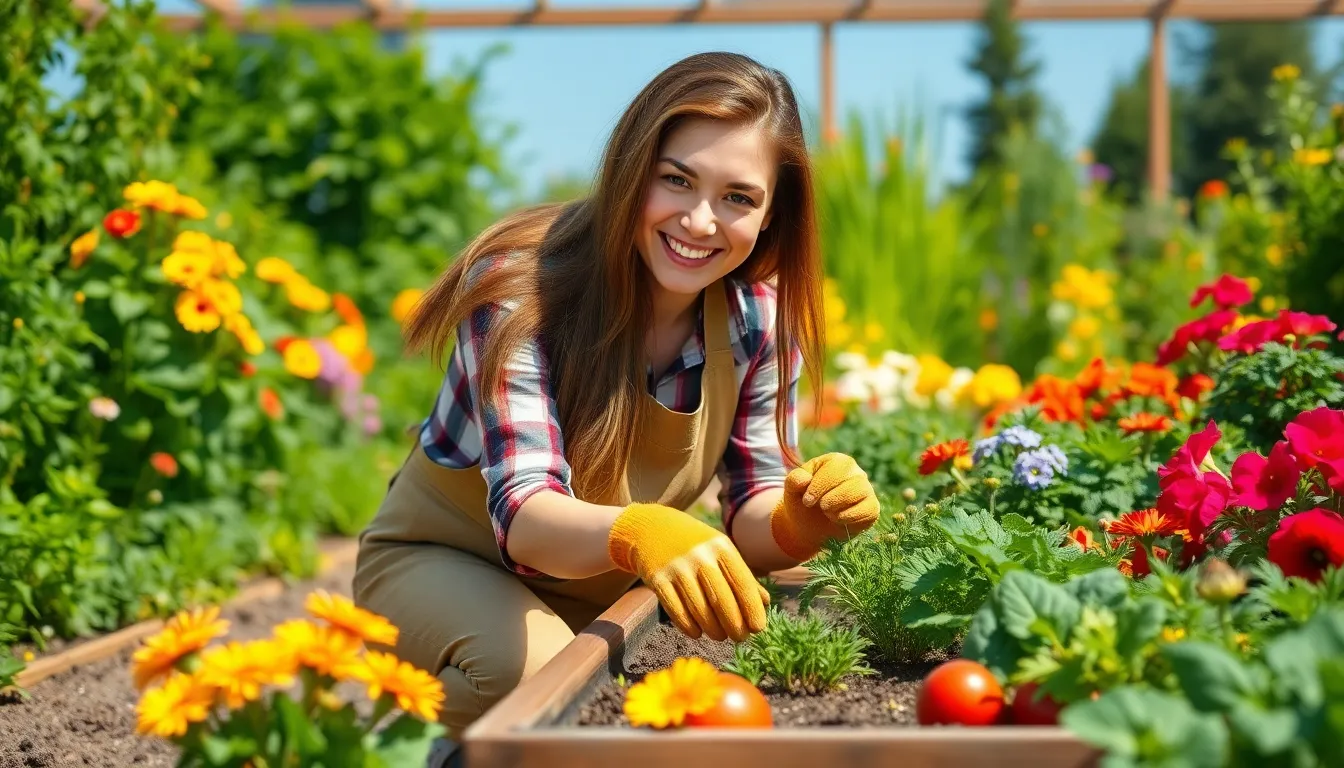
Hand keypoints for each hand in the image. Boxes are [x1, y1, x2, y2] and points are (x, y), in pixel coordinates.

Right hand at [608, 503, 769, 641]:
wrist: (652, 528)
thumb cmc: (695, 544)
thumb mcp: (720, 551)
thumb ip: (741, 576)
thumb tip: (765, 603)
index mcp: (721, 547)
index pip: (742, 583)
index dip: (752, 609)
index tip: (758, 629)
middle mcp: (700, 556)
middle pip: (722, 600)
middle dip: (734, 625)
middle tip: (740, 638)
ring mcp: (677, 568)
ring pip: (700, 609)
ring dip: (713, 630)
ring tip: (720, 635)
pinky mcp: (657, 579)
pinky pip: (676, 611)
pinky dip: (689, 627)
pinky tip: (697, 632)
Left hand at [769, 452, 878, 560]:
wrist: (810, 528)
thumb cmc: (804, 503)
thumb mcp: (792, 490)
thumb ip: (794, 480)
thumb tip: (804, 479)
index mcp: (836, 461)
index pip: (836, 467)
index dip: (820, 485)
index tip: (807, 501)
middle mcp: (855, 472)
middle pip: (850, 479)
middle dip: (829, 498)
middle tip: (819, 507)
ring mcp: (866, 489)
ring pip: (860, 492)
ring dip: (838, 507)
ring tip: (827, 512)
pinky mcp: (872, 508)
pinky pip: (868, 510)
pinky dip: (849, 517)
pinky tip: (838, 519)